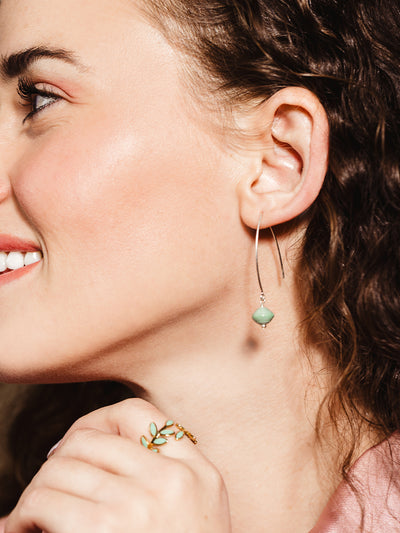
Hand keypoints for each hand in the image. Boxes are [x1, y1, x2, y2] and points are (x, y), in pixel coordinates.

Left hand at [5, 399, 230, 532]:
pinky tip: (25, 531)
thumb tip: (85, 447)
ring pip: (60, 468)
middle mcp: (171, 482)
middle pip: (89, 440)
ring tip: (33, 517)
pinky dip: (24, 516)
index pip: (136, 414)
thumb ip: (163, 474)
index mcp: (198, 472)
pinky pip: (43, 502)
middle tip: (49, 490)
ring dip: (37, 491)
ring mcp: (139, 507)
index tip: (75, 447)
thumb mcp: (197, 512)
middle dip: (60, 461)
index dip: (96, 421)